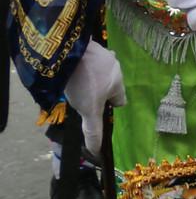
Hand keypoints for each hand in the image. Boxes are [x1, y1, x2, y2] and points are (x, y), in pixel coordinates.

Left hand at [67, 41, 125, 159]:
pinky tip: (72, 69)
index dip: (110, 107)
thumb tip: (96, 152)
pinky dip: (83, 64)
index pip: (120, 99)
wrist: (71, 51)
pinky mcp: (89, 46)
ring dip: (93, 75)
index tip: (97, 110)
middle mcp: (115, 67)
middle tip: (86, 97)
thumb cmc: (85, 83)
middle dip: (101, 90)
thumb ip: (93, 129)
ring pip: (101, 70)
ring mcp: (103, 54)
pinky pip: (89, 59)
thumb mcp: (88, 110)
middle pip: (111, 84)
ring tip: (77, 82)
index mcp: (118, 83)